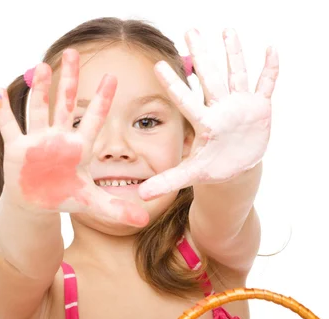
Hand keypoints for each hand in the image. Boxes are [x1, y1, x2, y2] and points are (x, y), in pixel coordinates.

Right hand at [0, 49, 148, 226]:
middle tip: (73, 52)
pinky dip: (3, 111)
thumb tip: (144, 221)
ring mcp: (37, 141)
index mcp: (79, 147)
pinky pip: (10, 127)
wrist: (37, 203)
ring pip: (38, 110)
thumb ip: (117, 209)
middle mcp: (59, 138)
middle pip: (65, 104)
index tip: (112, 77)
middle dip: (68, 80)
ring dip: (39, 91)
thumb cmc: (64, 196)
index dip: (102, 100)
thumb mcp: (92, 203)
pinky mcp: (17, 149)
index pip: (94, 119)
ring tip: (41, 66)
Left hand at [139, 29, 278, 199]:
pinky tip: (270, 49)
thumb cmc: (211, 167)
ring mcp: (239, 106)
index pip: (185, 100)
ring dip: (234, 54)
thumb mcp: (189, 175)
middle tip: (191, 30)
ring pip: (236, 75)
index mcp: (204, 122)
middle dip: (202, 54)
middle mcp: (219, 108)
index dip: (173, 84)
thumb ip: (167, 182)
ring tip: (227, 31)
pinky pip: (265, 85)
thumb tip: (140, 196)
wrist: (234, 168)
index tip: (158, 65)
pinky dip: (270, 69)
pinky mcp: (258, 108)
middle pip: (210, 77)